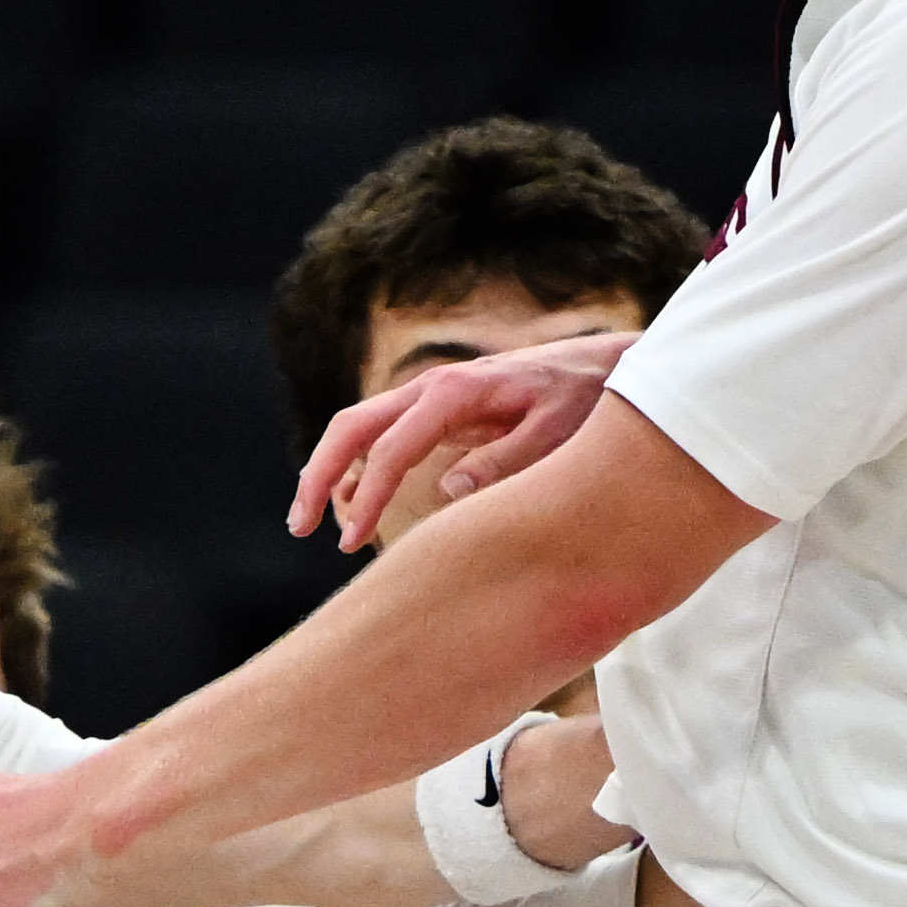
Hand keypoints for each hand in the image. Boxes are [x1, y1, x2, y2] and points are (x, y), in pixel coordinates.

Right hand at [295, 331, 627, 551]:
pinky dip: (360, 466)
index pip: (391, 448)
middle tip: (300, 528)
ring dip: (332, 472)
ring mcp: (432, 396)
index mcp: (455, 392)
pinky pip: (384, 435)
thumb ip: (505, 462)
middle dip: (319, 476)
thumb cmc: (586, 401)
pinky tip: (355, 505)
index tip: (350, 542)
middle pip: (352, 426)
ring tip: (319, 525)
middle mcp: (433, 387)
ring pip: (360, 428)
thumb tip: (447, 494)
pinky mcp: (440, 409)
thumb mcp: (555, 435)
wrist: (605, 365)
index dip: (367, 497)